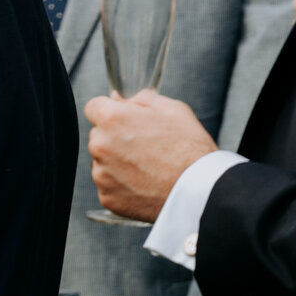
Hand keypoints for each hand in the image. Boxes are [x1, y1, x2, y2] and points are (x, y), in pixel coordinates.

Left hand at [85, 91, 215, 222]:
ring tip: (149, 168)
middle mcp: (100, 145)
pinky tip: (145, 184)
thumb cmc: (191, 150)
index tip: (124, 121)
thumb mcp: (175, 110)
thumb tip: (122, 98)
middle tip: (145, 147)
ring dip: (118, 163)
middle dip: (115, 138)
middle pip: (98, 136)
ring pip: (102, 162)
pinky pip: (109, 186)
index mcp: (112, 119)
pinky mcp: (107, 197)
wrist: (202, 192)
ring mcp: (101, 174)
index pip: (94, 107)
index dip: (111, 112)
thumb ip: (143, 99)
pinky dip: (122, 185)